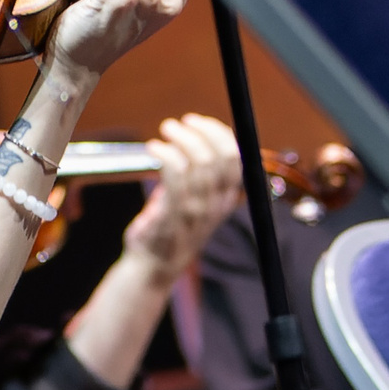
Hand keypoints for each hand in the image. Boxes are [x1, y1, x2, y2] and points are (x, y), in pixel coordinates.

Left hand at [120, 113, 242, 280]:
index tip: (197, 121)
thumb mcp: (193, 202)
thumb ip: (196, 177)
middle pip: (219, 158)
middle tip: (175, 124)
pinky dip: (166, 155)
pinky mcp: (174, 215)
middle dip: (199, 132)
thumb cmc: (169, 230)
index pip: (236, 159)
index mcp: (226, 199)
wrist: (152, 267)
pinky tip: (153, 148)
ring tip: (163, 133)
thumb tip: (191, 143)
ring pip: (198, 164)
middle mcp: (217, 204)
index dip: (219, 134)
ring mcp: (197, 211)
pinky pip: (176, 177)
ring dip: (179, 140)